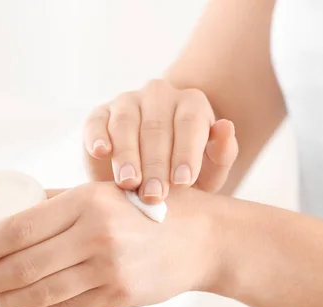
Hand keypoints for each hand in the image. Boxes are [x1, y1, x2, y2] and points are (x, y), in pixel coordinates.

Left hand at [0, 182, 219, 306]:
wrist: (203, 237)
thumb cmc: (150, 208)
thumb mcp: (105, 191)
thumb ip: (59, 200)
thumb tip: (10, 213)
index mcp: (87, 200)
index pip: (19, 228)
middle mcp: (96, 234)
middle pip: (23, 265)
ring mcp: (109, 269)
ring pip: (41, 292)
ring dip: (2, 302)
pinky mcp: (119, 296)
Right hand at [84, 79, 237, 203]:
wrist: (149, 178)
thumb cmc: (184, 174)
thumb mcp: (210, 172)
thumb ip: (222, 153)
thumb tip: (226, 127)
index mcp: (191, 104)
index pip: (189, 123)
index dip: (185, 152)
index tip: (183, 183)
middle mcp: (159, 95)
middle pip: (156, 125)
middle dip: (155, 163)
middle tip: (154, 195)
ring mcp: (127, 102)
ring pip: (126, 123)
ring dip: (127, 155)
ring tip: (129, 183)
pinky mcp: (100, 115)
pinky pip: (97, 122)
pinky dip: (97, 136)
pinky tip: (101, 153)